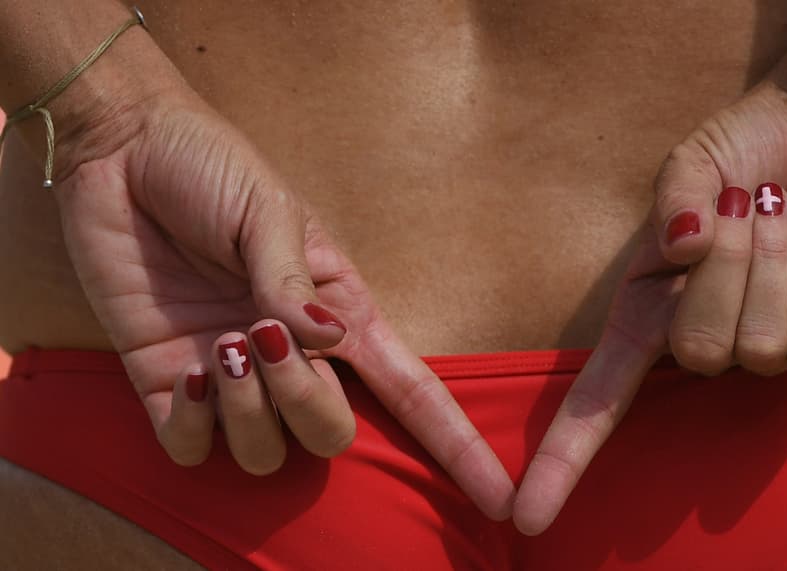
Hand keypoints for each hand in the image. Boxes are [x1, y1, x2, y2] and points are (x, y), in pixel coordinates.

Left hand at [53, 88, 513, 519]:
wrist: (123, 148)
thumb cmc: (212, 167)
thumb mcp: (268, 212)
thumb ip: (296, 284)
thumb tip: (328, 341)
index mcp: (339, 313)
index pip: (410, 391)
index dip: (455, 446)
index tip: (497, 497)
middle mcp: (293, 357)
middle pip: (331, 435)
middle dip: (309, 405)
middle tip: (269, 337)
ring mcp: (231, 377)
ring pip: (264, 454)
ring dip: (250, 411)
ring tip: (228, 341)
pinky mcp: (166, 384)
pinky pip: (191, 450)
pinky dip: (194, 427)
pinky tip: (193, 371)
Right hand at [513, 81, 786, 533]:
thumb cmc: (741, 151)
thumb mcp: (693, 160)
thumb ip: (680, 196)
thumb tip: (686, 247)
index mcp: (646, 312)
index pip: (597, 401)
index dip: (563, 460)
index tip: (528, 514)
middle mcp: (697, 342)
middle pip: (700, 353)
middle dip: (727, 268)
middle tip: (743, 207)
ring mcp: (761, 349)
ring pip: (758, 350)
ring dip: (770, 263)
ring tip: (778, 217)